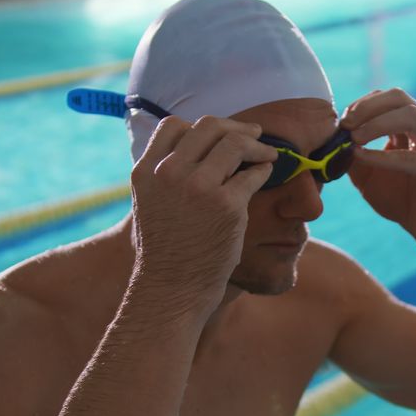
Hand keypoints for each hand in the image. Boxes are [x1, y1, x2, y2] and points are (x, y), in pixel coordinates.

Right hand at [129, 115, 277, 310]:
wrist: (172, 290)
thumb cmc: (166, 251)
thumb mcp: (150, 204)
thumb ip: (165, 175)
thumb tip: (195, 149)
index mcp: (146, 172)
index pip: (173, 126)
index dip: (201, 126)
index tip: (220, 135)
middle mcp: (169, 174)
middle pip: (208, 127)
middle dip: (236, 127)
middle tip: (254, 135)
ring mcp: (198, 188)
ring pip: (235, 143)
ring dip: (257, 145)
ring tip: (268, 154)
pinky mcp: (227, 205)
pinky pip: (253, 173)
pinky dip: (264, 169)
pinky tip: (266, 174)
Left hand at [341, 88, 415, 247]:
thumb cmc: (400, 199)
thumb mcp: (366, 173)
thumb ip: (352, 154)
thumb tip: (332, 139)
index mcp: (414, 126)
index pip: (389, 97)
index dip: (363, 103)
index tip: (342, 120)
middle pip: (400, 98)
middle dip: (368, 107)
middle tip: (346, 123)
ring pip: (410, 116)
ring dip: (376, 123)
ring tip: (354, 138)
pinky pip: (408, 156)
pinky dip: (381, 155)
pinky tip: (361, 158)